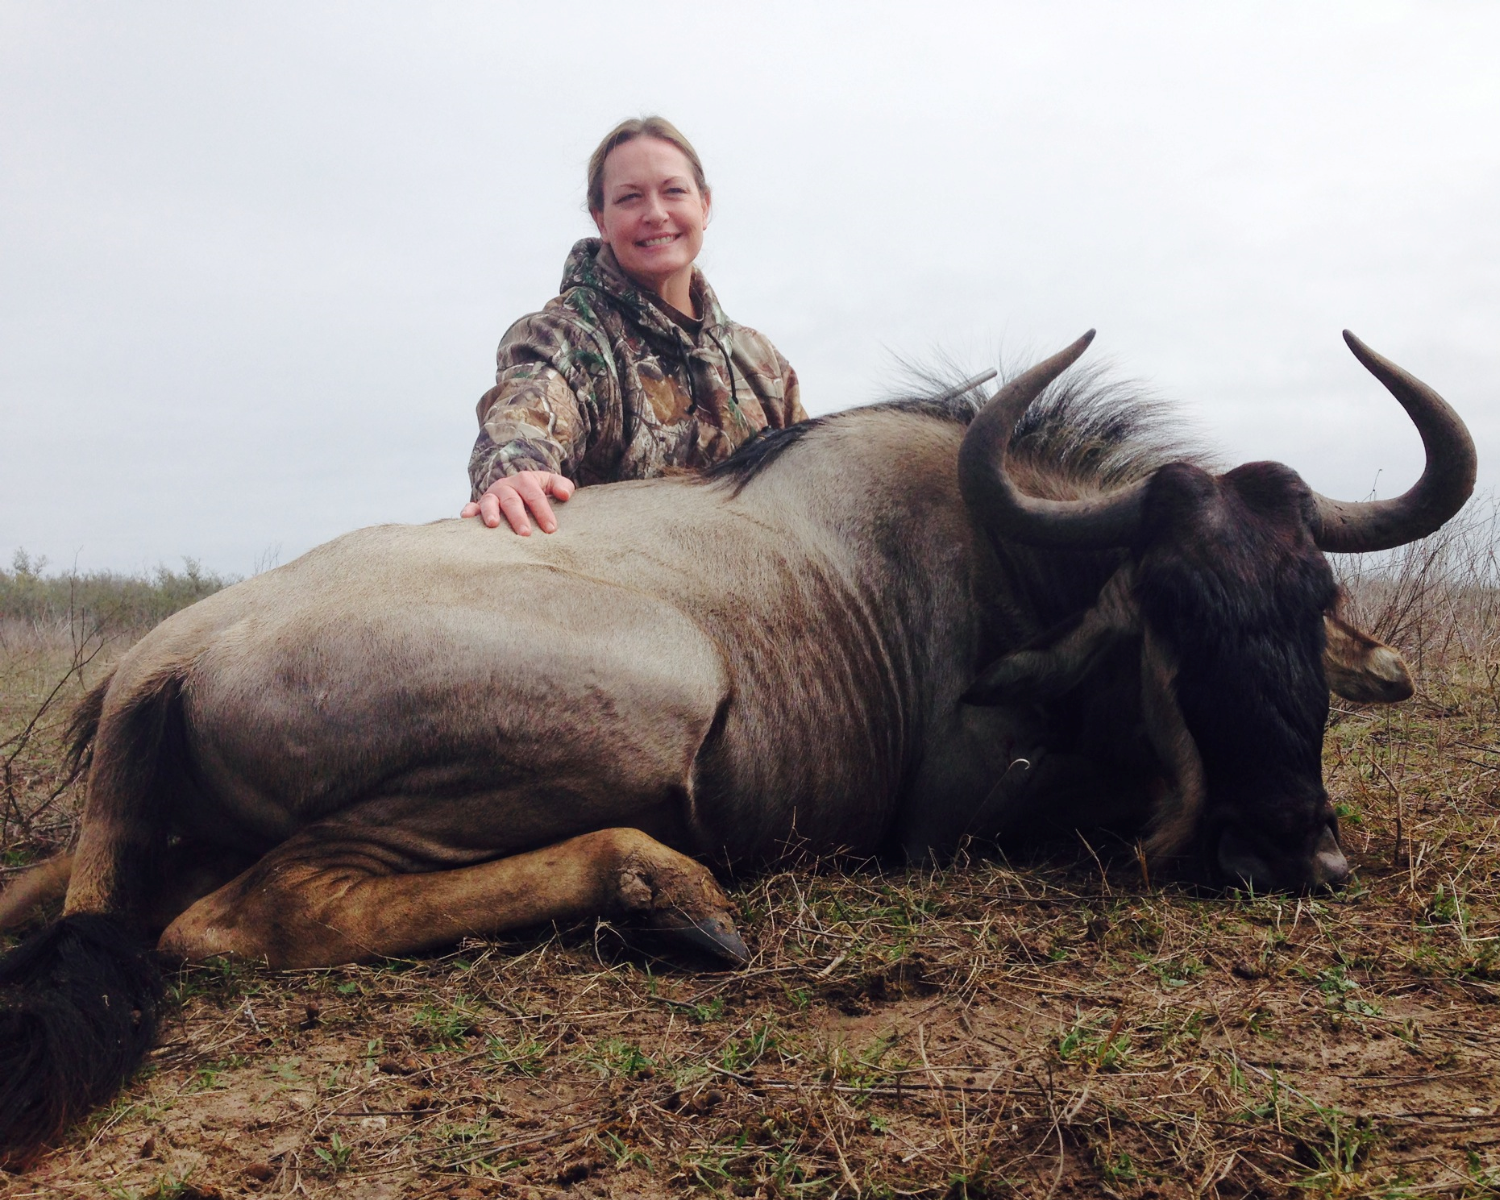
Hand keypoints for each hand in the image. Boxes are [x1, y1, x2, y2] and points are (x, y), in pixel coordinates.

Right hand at [460, 471, 575, 534]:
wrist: (517, 486)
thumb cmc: (538, 489)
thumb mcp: (551, 483)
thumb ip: (562, 486)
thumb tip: (565, 495)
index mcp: (525, 480)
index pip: (535, 496)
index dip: (543, 511)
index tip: (551, 529)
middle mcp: (506, 486)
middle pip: (512, 501)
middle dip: (518, 517)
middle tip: (526, 534)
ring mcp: (491, 495)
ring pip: (489, 502)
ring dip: (490, 512)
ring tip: (493, 524)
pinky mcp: (479, 505)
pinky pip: (472, 507)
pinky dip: (468, 511)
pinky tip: (466, 518)